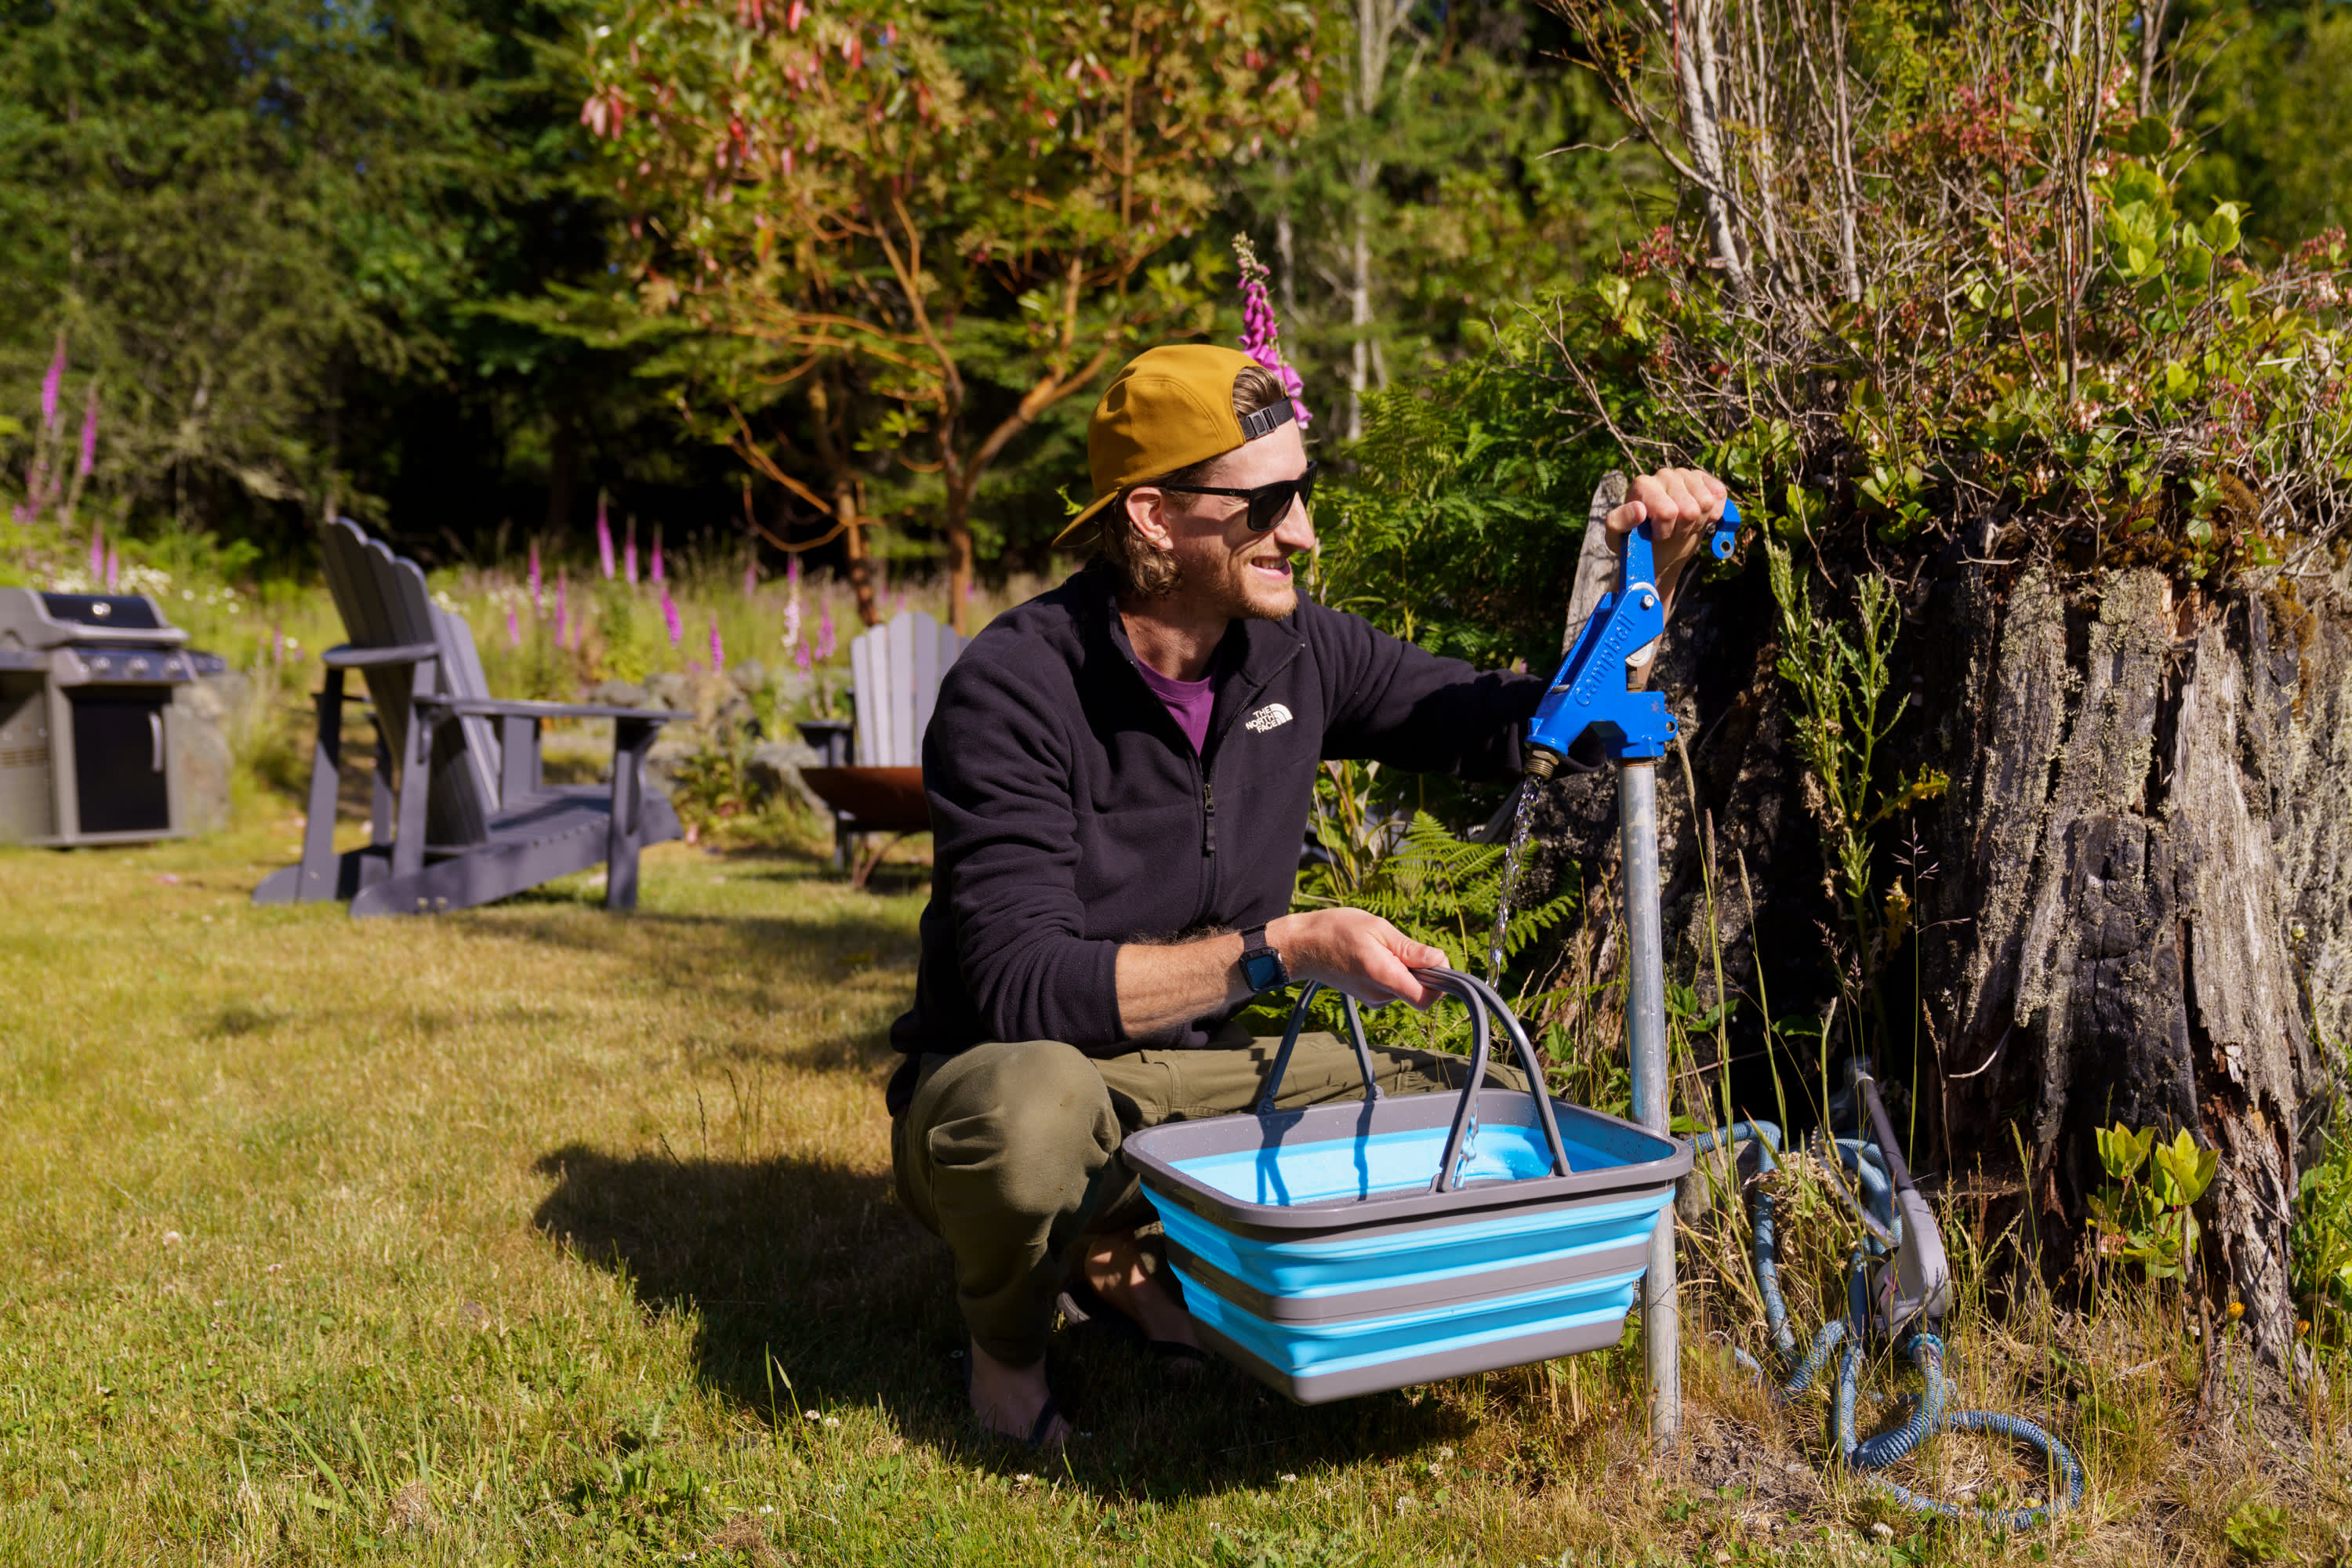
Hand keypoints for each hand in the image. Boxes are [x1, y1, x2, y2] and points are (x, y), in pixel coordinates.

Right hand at [1268, 908, 1448, 1009]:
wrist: (1303, 946)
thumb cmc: (1336, 930)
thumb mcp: (1376, 928)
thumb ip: (1410, 948)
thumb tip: (1439, 960)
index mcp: (1383, 975)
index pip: (1426, 998)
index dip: (1440, 982)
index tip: (1435, 960)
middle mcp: (1379, 995)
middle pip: (1420, 992)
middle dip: (1423, 971)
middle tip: (1402, 946)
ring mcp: (1373, 999)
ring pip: (1407, 989)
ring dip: (1406, 970)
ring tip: (1382, 948)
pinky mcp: (1369, 997)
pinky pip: (1394, 988)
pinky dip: (1395, 973)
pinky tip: (1376, 956)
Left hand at [1606, 467, 1728, 585]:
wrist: (1658, 547)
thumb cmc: (1636, 543)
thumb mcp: (1617, 538)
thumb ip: (1619, 523)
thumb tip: (1639, 510)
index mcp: (1642, 484)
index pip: (1667, 512)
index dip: (1664, 531)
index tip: (1653, 535)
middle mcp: (1663, 475)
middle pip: (1690, 510)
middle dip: (1681, 529)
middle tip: (1670, 532)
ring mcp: (1685, 475)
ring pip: (1707, 503)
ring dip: (1696, 523)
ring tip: (1681, 525)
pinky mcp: (1704, 480)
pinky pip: (1720, 495)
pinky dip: (1714, 513)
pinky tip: (1700, 517)